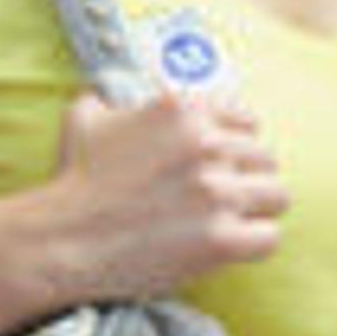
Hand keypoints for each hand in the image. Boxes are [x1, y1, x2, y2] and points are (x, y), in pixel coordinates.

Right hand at [34, 89, 283, 303]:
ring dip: (253, 208)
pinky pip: (268, 237)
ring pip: (276, 196)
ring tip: (225, 218)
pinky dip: (250, 242)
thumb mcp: (85, 118)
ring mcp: (218, 194)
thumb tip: (119, 92)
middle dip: (243, 176)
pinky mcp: (223, 239)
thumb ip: (115, 99)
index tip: (222, 157)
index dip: (235, 140)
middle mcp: (207, 146)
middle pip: (265, 159)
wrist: (60, 237)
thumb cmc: (74, 180)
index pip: (245, 119)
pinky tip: (225, 243)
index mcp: (182, 111)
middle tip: (217, 194)